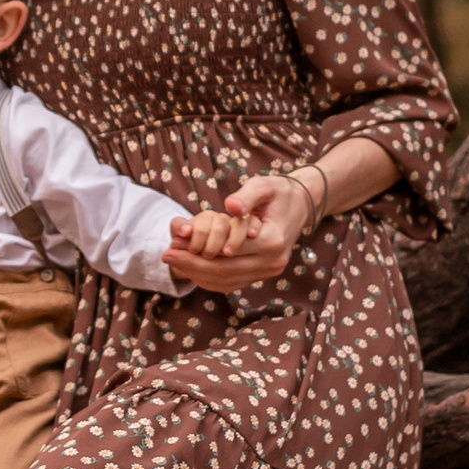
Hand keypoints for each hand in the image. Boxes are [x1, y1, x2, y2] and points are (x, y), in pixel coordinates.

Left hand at [162, 173, 315, 292]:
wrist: (301, 205)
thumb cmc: (279, 192)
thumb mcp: (263, 185)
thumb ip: (246, 196)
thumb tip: (230, 207)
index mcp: (273, 240)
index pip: (229, 252)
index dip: (198, 250)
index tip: (173, 243)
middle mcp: (273, 262)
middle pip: (226, 271)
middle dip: (192, 265)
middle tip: (166, 255)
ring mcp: (270, 271)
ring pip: (227, 281)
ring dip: (197, 274)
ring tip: (174, 261)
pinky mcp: (263, 274)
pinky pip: (232, 283)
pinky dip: (209, 278)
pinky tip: (190, 268)